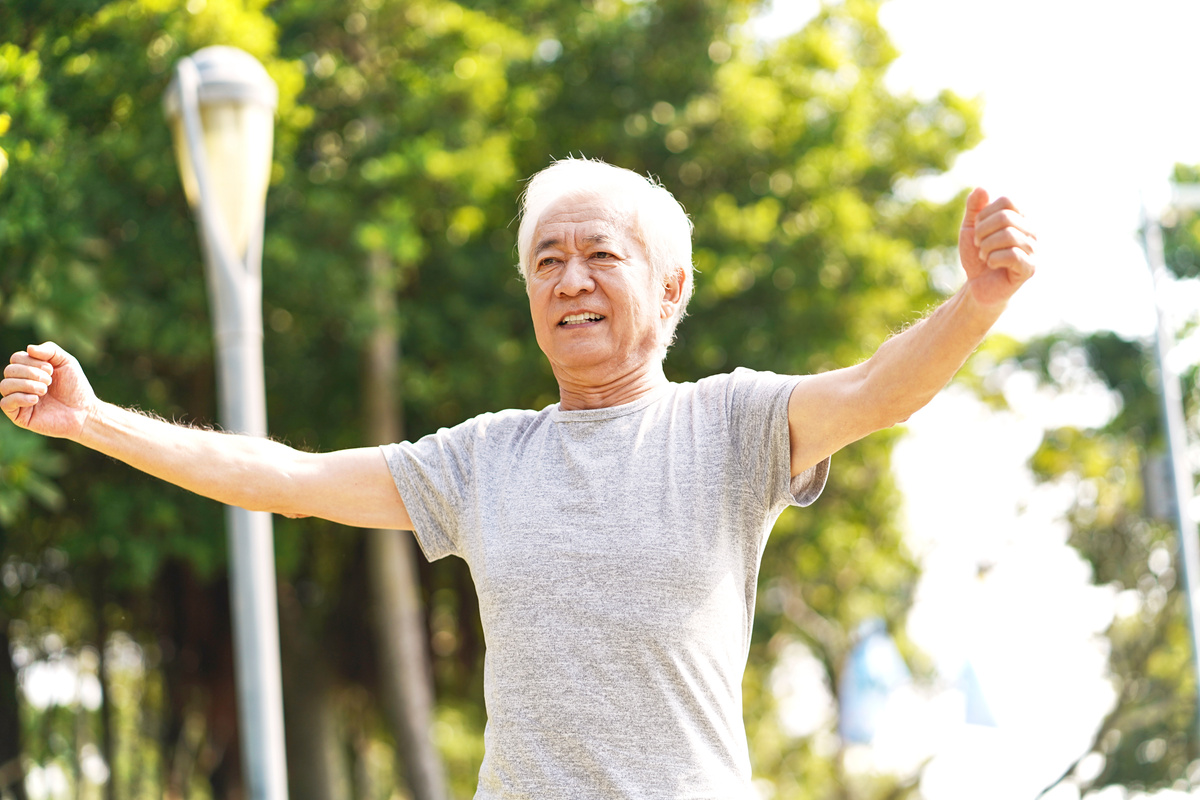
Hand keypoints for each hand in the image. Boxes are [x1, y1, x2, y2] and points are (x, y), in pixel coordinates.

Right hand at [1, 342, 98, 439]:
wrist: (84, 411)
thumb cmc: (75, 386)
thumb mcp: (66, 362)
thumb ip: (50, 350)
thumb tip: (28, 348)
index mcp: (29, 370)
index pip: (16, 358)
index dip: (31, 361)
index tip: (51, 370)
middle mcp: (20, 384)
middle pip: (9, 370)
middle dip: (30, 373)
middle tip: (49, 381)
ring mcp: (18, 400)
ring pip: (4, 386)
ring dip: (26, 385)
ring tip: (44, 390)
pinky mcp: (19, 416)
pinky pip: (5, 403)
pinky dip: (19, 398)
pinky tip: (36, 399)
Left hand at [958, 188, 1036, 306]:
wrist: (977, 285)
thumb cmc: (977, 256)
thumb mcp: (970, 229)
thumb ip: (974, 208)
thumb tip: (982, 188)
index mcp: (1020, 218)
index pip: (1008, 200)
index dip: (985, 213)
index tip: (978, 228)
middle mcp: (1031, 231)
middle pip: (1006, 217)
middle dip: (982, 232)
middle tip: (979, 245)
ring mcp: (1033, 250)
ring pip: (1008, 235)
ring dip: (986, 247)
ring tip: (984, 256)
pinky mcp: (1029, 268)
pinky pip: (1012, 255)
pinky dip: (993, 259)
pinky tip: (992, 264)